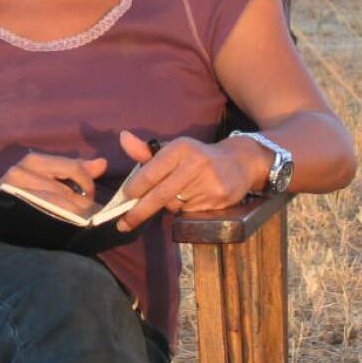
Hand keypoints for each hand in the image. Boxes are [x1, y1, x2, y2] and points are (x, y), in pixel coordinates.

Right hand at [0, 151, 107, 218]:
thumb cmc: (21, 191)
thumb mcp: (45, 175)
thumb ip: (73, 171)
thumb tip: (102, 163)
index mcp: (35, 160)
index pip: (73, 168)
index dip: (88, 185)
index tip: (91, 198)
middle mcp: (22, 171)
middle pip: (66, 190)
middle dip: (84, 206)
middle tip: (93, 218)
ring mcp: (14, 191)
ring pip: (56, 205)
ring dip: (75, 217)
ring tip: (84, 225)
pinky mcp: (11, 209)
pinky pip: (44, 217)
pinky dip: (59, 224)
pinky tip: (67, 231)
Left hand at [115, 130, 268, 230]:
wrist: (238, 162)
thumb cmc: (197, 156)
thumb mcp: (174, 149)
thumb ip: (146, 151)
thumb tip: (123, 138)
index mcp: (180, 148)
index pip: (151, 172)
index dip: (134, 188)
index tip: (122, 199)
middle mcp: (194, 164)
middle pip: (159, 195)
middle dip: (138, 212)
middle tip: (123, 224)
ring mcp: (208, 182)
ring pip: (174, 205)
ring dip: (167, 206)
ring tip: (178, 194)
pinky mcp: (218, 199)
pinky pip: (190, 212)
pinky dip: (184, 209)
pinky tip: (193, 198)